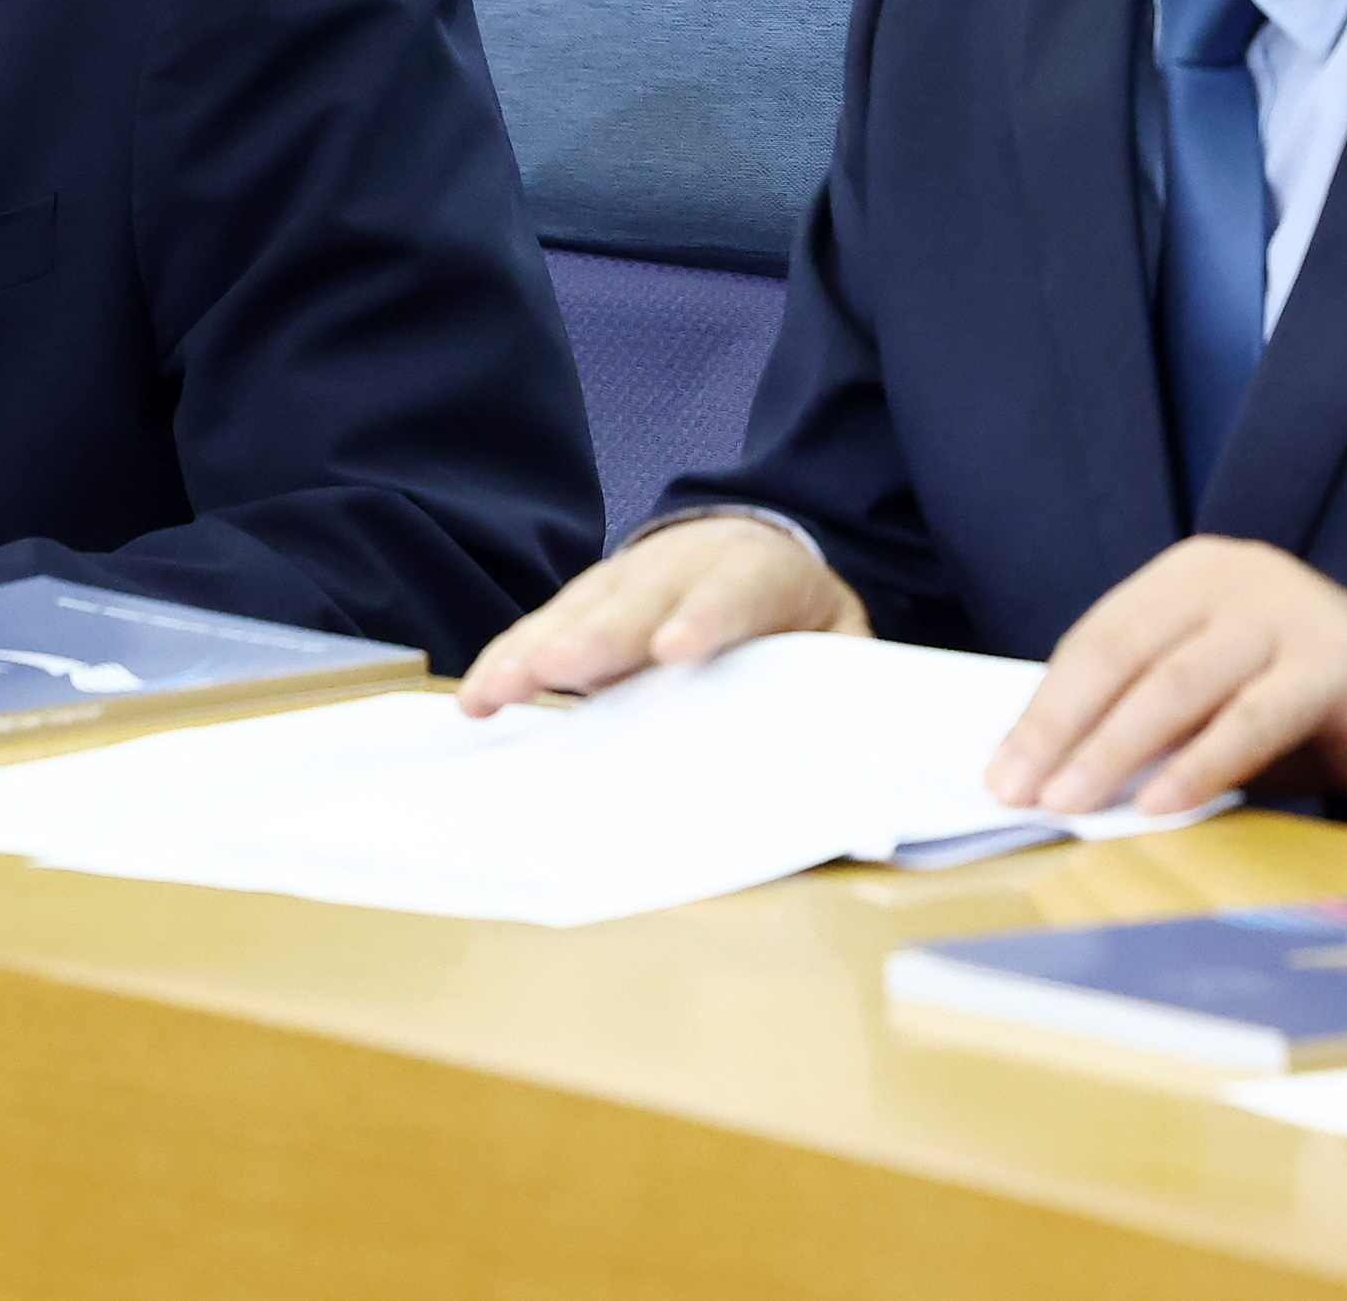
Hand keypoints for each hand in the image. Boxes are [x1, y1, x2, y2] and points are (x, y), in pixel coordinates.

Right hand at [458, 515, 868, 711]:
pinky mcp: (588, 602)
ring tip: (493, 693)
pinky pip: (544, 630)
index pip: (733, 592)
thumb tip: (867, 798)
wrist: (755, 549)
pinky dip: (509, 661)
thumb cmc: (801, 617)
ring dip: (531, 652)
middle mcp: (682, 565)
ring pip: (576, 611)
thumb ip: (849, 697)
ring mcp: (626, 578)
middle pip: (635, 600)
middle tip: (554, 670)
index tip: (674, 649)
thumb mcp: (847, 646)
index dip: (702, 618)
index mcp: (761, 572)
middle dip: (593, 637)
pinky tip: (478, 696)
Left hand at [989, 537, 1346, 819]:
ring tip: (1072, 804)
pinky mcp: (1332, 663)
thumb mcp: (1210, 702)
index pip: (1095, 640)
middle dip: (1062, 729)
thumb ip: (1142, 720)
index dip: (1044, 707)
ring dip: (1115, 751)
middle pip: (1123, 655)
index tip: (1000, 769)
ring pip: (1177, 686)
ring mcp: (1285, 612)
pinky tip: (1158, 806)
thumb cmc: (1297, 709)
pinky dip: (1197, 766)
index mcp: (1187, 575)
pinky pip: (1249, 720)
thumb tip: (1048, 774)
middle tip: (1020, 792)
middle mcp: (1232, 577)